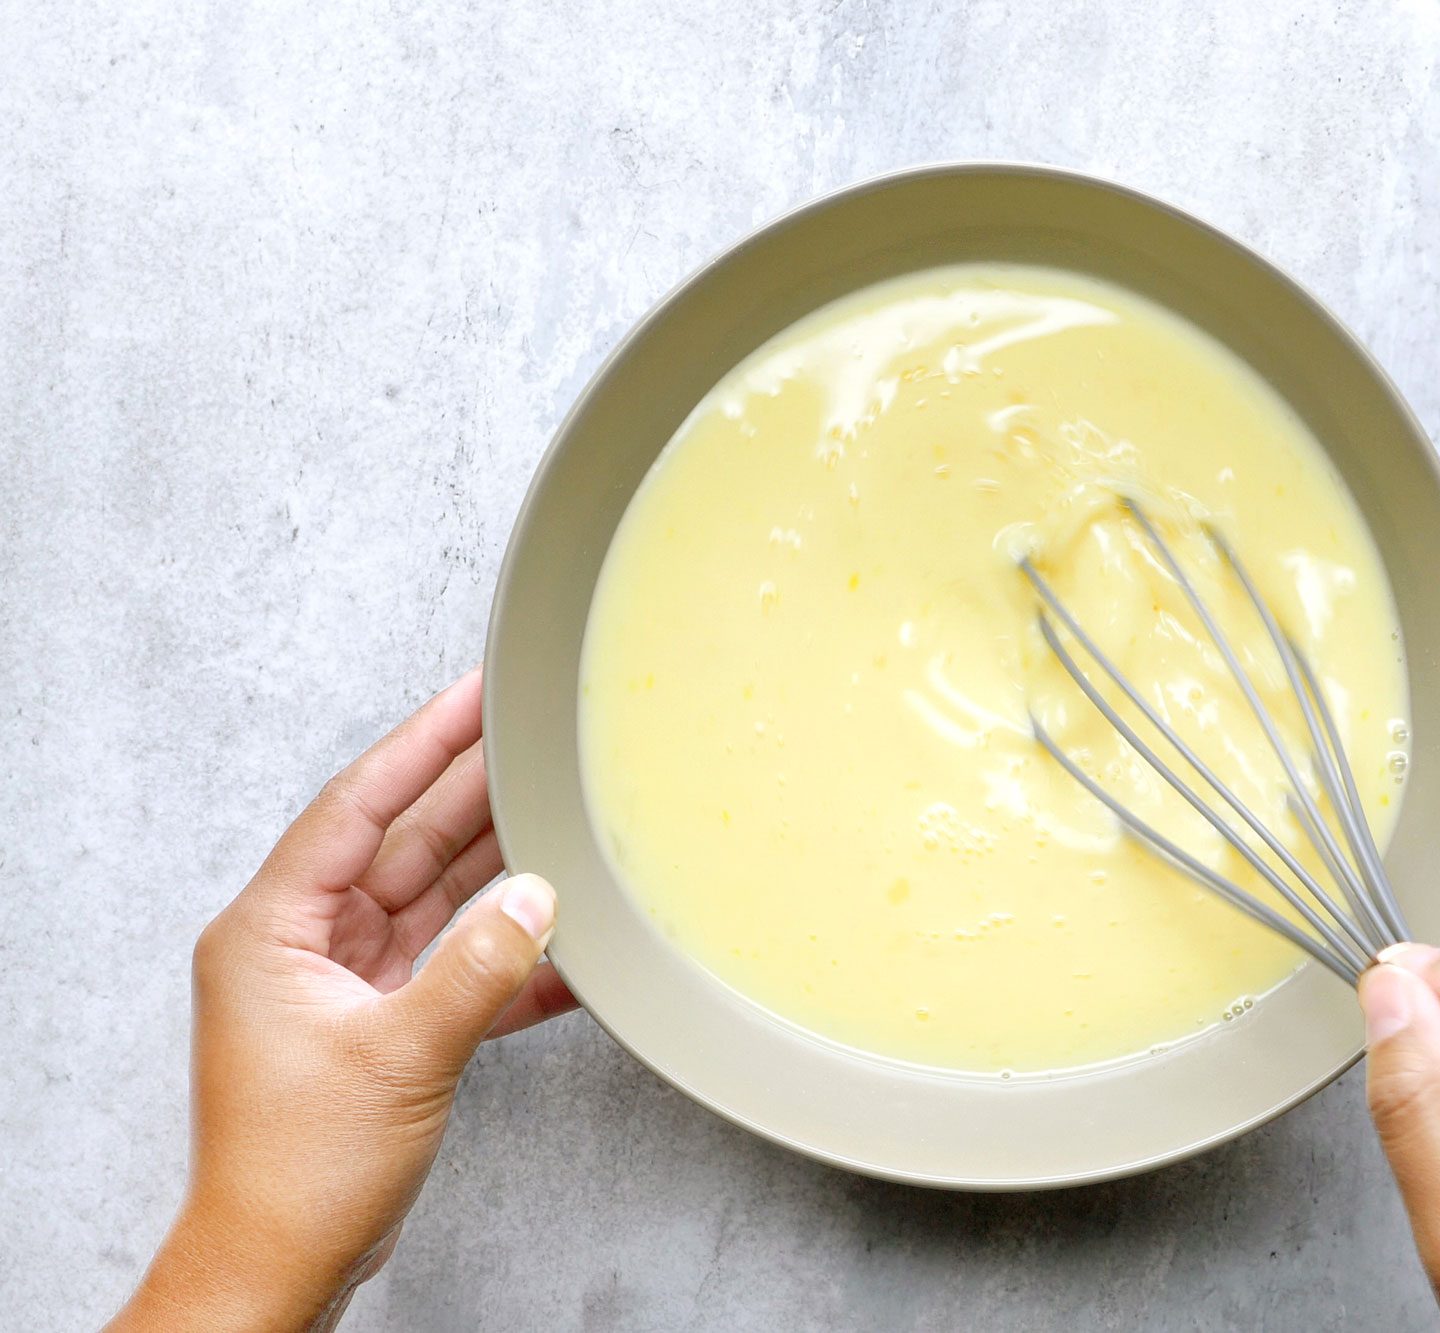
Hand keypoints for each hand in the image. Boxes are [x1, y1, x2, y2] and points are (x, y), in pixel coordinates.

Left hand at [111, 667, 577, 1330]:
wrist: (279, 1265)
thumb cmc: (296, 1172)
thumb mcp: (399, 1056)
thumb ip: (478, 969)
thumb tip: (540, 898)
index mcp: (272, 930)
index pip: (356, 808)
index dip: (421, 746)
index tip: (473, 696)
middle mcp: (304, 945)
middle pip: (401, 842)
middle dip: (472, 792)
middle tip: (536, 737)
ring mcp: (343, 985)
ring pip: (434, 899)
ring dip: (499, 867)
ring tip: (563, 814)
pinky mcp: (381, 1026)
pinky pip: (453, 965)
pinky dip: (507, 956)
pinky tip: (563, 943)